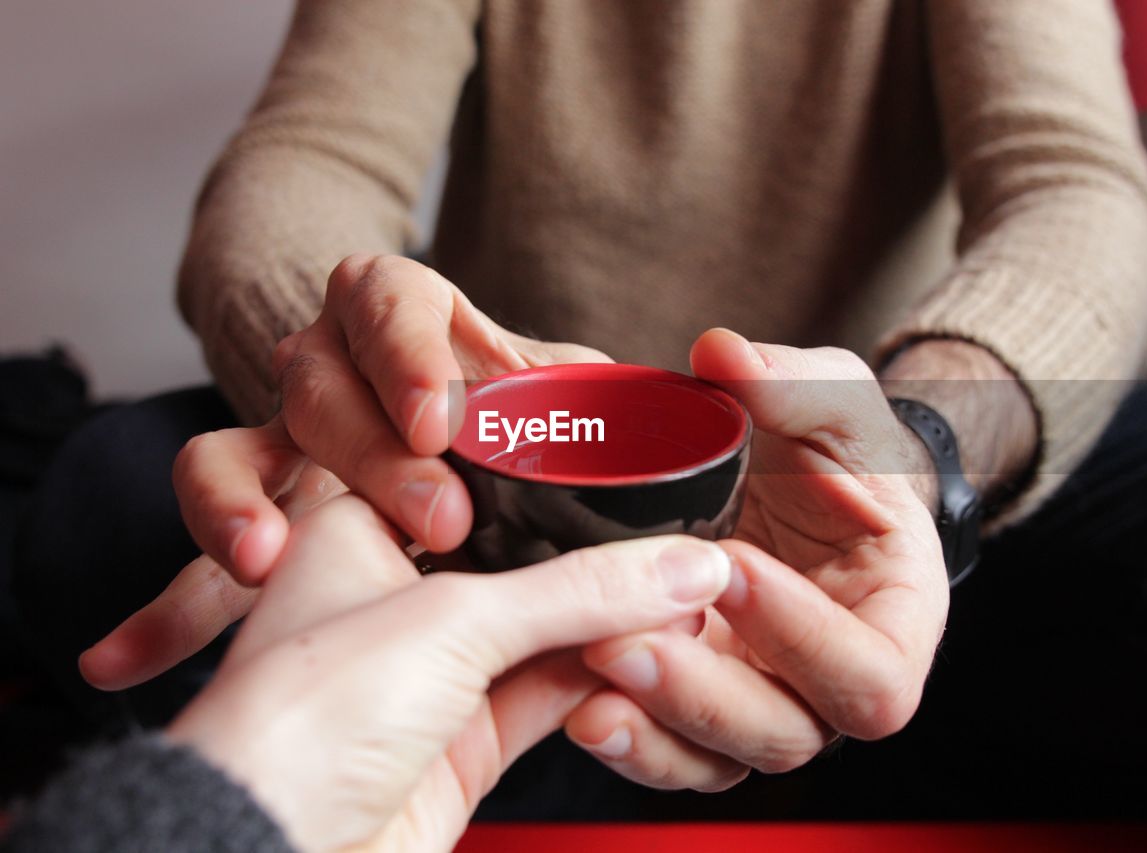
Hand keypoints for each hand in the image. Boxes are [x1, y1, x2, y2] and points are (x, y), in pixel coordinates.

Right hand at [80, 253, 607, 688]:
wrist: (431, 410)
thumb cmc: (505, 393)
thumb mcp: (551, 381)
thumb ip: (593, 394)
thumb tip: (666, 413)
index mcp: (404, 314)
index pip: (389, 301)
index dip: (405, 353)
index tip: (439, 417)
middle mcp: (331, 364)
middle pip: (319, 386)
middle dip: (368, 451)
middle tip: (438, 518)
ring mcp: (284, 436)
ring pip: (235, 449)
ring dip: (246, 506)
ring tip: (265, 563)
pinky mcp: (258, 506)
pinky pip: (208, 540)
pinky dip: (181, 588)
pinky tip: (144, 643)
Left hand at [167, 494, 731, 851]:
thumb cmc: (297, 722)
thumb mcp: (452, 621)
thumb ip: (579, 590)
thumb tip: (680, 566)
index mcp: (354, 526)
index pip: (466, 476)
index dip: (545, 467)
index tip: (624, 457)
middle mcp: (390, 596)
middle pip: (515, 558)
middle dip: (593, 556)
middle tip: (674, 537)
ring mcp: (426, 674)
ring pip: (538, 630)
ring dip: (610, 621)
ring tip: (688, 595)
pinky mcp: (459, 743)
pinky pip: (546, 694)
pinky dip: (599, 679)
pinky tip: (654, 658)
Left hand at [562, 328, 949, 789]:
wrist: (797, 485)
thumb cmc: (836, 451)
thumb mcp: (833, 404)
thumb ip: (796, 383)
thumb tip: (723, 353)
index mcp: (893, 622)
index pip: (871, 673)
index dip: (805, 636)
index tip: (732, 564)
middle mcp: (829, 683)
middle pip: (785, 734)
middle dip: (702, 692)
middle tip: (623, 636)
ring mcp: (760, 701)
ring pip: (718, 757)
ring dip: (651, 726)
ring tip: (584, 670)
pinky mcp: (698, 704)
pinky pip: (668, 750)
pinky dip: (623, 736)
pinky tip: (569, 698)